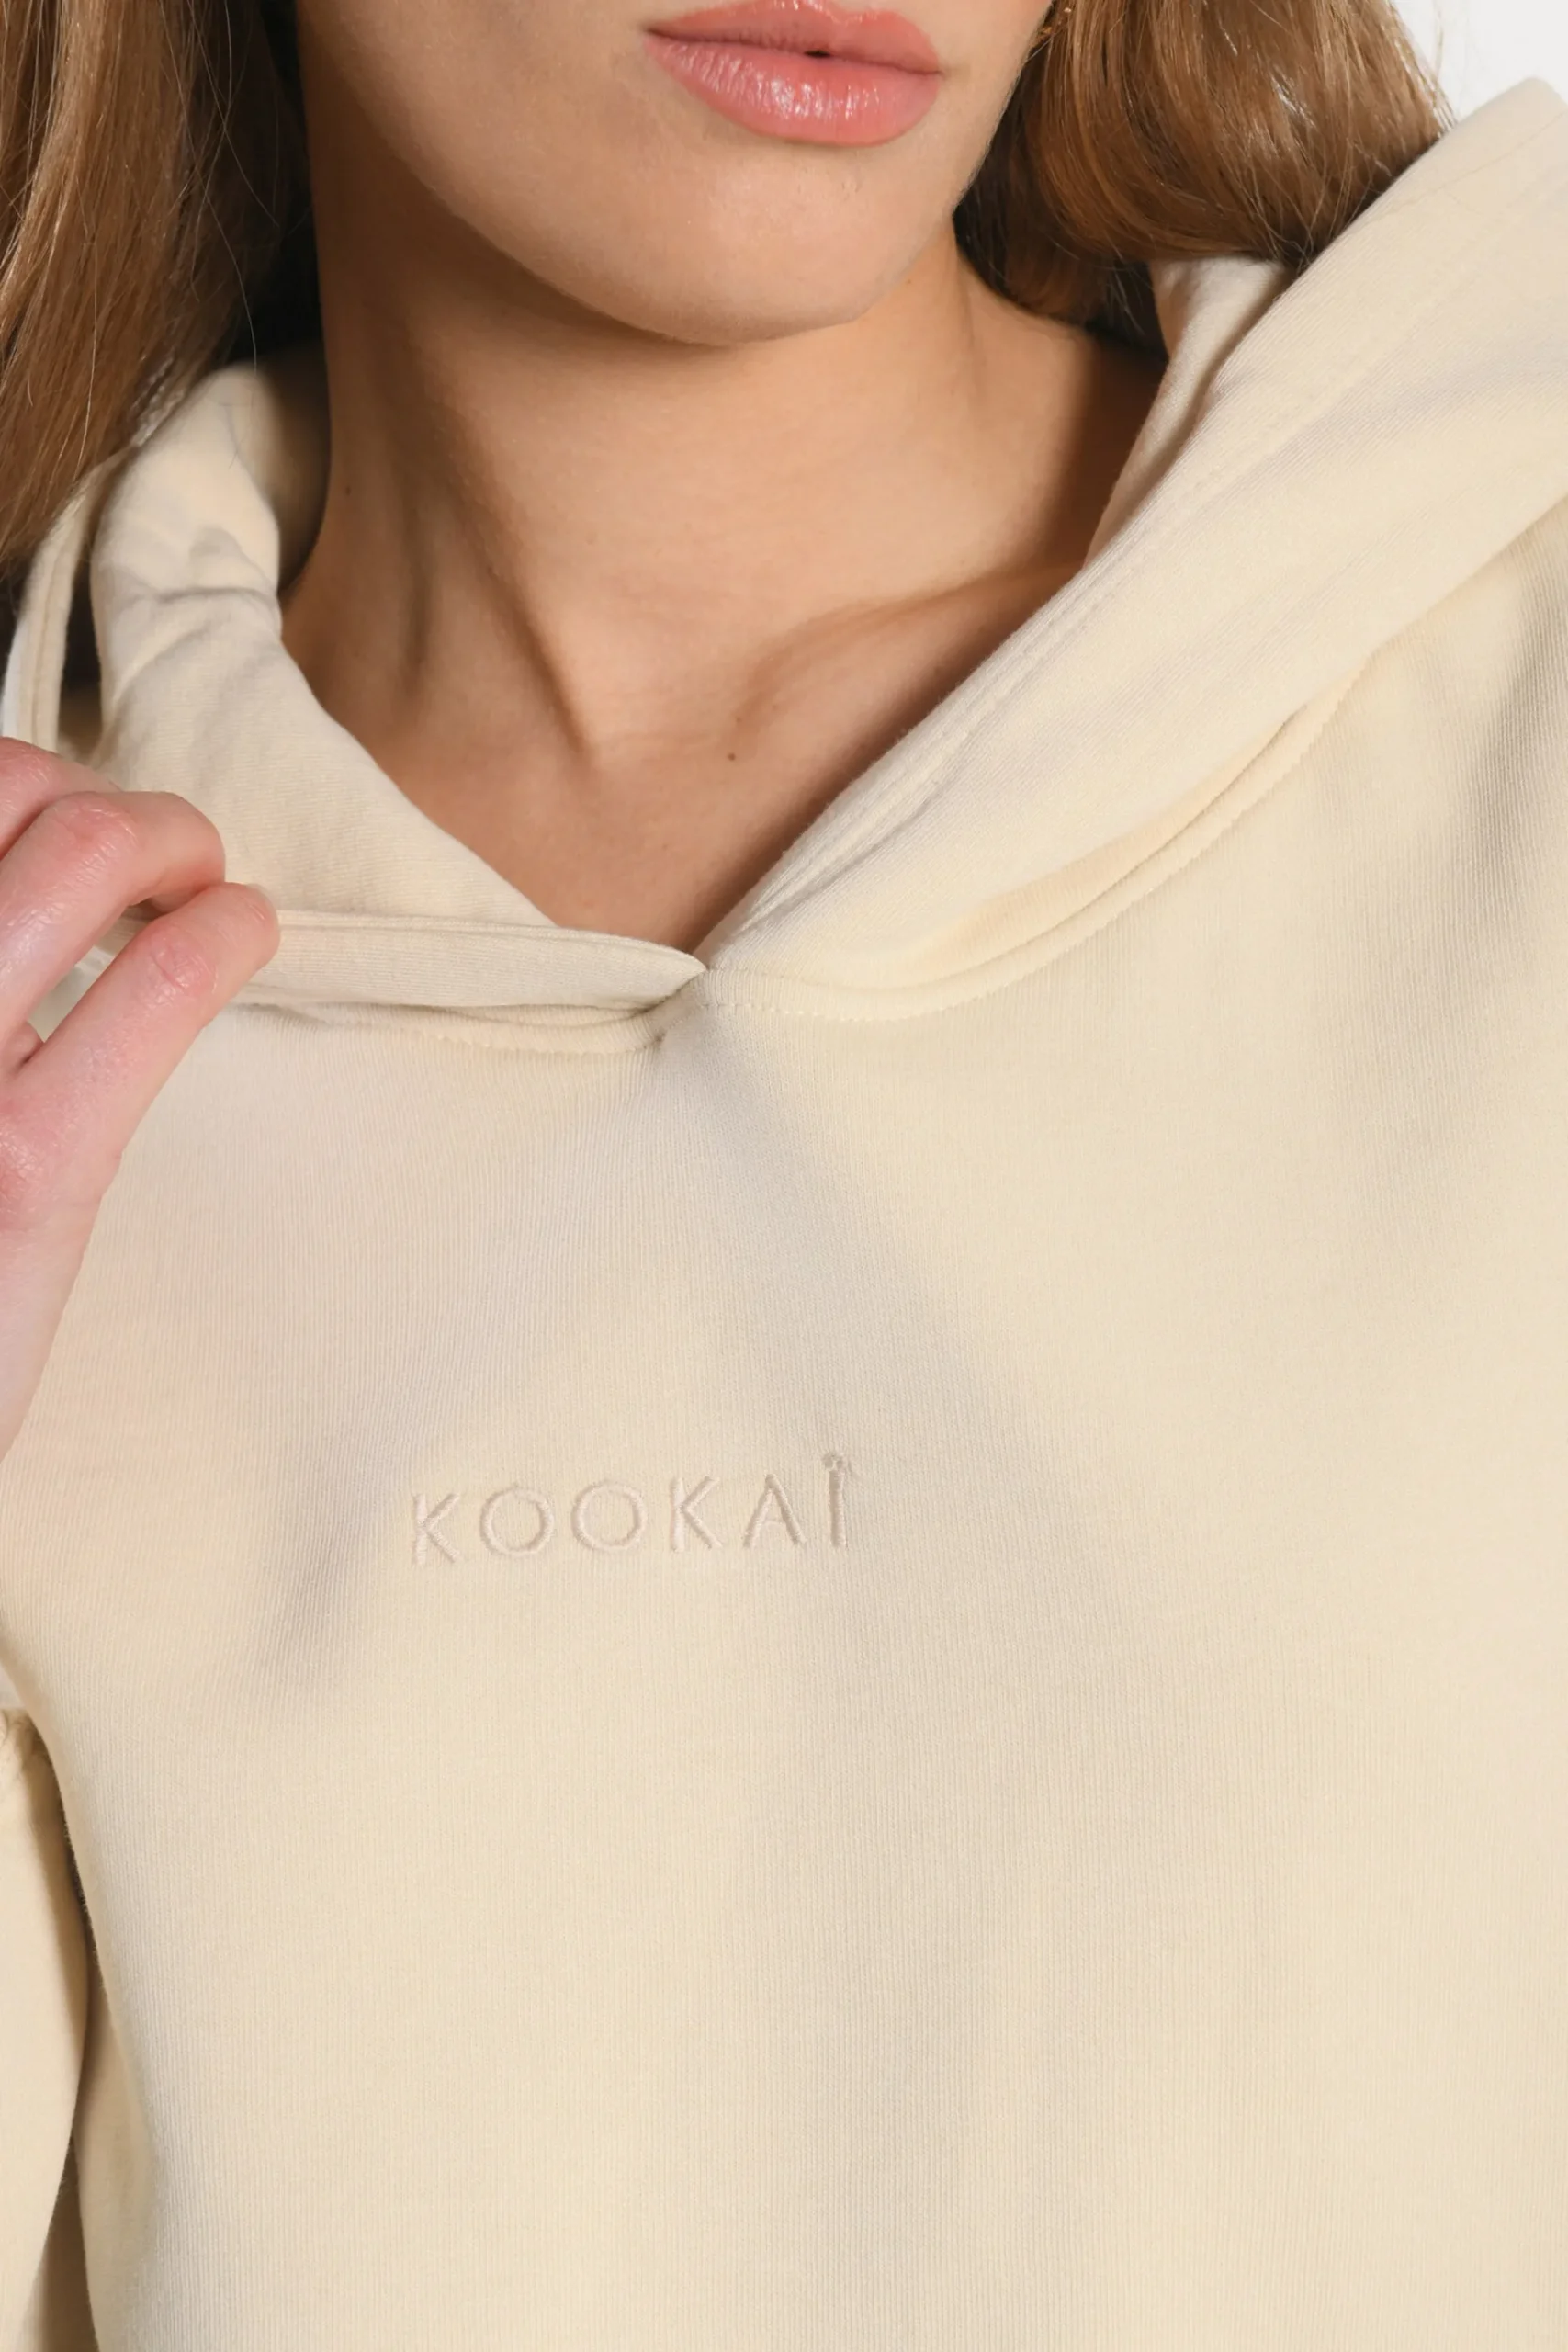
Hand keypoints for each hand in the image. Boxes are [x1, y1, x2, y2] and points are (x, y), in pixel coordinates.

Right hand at [0, 737, 279, 1460]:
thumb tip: (30, 915)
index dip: (24, 785)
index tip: (62, 823)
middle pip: (15, 790)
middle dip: (115, 801)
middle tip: (158, 856)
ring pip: (86, 847)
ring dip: (180, 839)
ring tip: (203, 885)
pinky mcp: (32, 1167)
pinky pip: (163, 983)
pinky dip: (228, 928)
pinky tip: (246, 935)